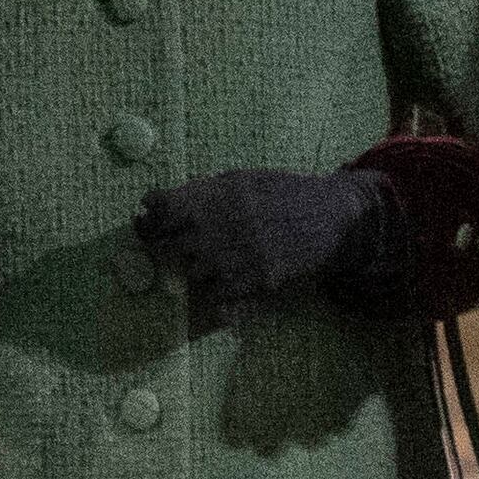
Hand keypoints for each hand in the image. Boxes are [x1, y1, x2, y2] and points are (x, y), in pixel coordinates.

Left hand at [137, 167, 399, 312]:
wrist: (331, 217)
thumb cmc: (285, 193)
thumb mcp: (241, 179)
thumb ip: (200, 191)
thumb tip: (152, 203)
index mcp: (213, 195)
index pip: (158, 208)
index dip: (148, 217)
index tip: (147, 222)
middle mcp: (217, 226)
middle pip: (166, 246)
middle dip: (168, 247)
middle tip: (180, 246)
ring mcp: (233, 258)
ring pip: (189, 275)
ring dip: (195, 270)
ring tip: (214, 263)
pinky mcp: (252, 283)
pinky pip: (215, 300)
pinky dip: (217, 295)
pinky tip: (227, 284)